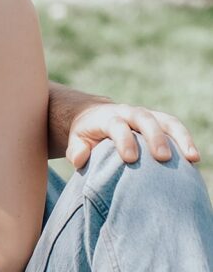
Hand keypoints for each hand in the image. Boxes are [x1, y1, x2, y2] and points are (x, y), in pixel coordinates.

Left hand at [66, 103, 199, 168]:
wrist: (96, 116)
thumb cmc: (86, 134)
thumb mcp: (77, 140)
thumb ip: (76, 149)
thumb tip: (80, 159)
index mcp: (107, 117)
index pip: (117, 125)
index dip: (124, 140)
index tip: (130, 159)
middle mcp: (129, 113)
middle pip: (144, 119)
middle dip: (155, 137)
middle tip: (162, 158)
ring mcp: (146, 116)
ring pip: (165, 121)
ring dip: (180, 137)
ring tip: (192, 157)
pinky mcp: (159, 121)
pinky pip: (175, 127)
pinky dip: (186, 140)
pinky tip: (194, 159)